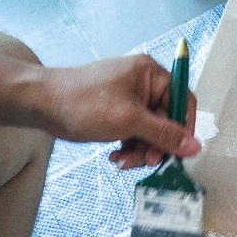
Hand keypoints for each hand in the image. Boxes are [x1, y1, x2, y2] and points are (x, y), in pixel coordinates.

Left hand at [38, 54, 199, 168]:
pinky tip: (115, 156)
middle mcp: (143, 84)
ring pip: (150, 132)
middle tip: (145, 161)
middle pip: (166, 121)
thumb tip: (195, 147)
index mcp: (150, 74)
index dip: (183, 129)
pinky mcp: (117, 113)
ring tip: (123, 161)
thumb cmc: (83, 103)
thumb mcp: (129, 120)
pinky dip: (128, 148)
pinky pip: (134, 134)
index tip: (177, 151)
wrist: (41, 104)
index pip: (183, 101)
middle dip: (155, 145)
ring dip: (140, 150)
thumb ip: (164, 134)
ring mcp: (129, 100)